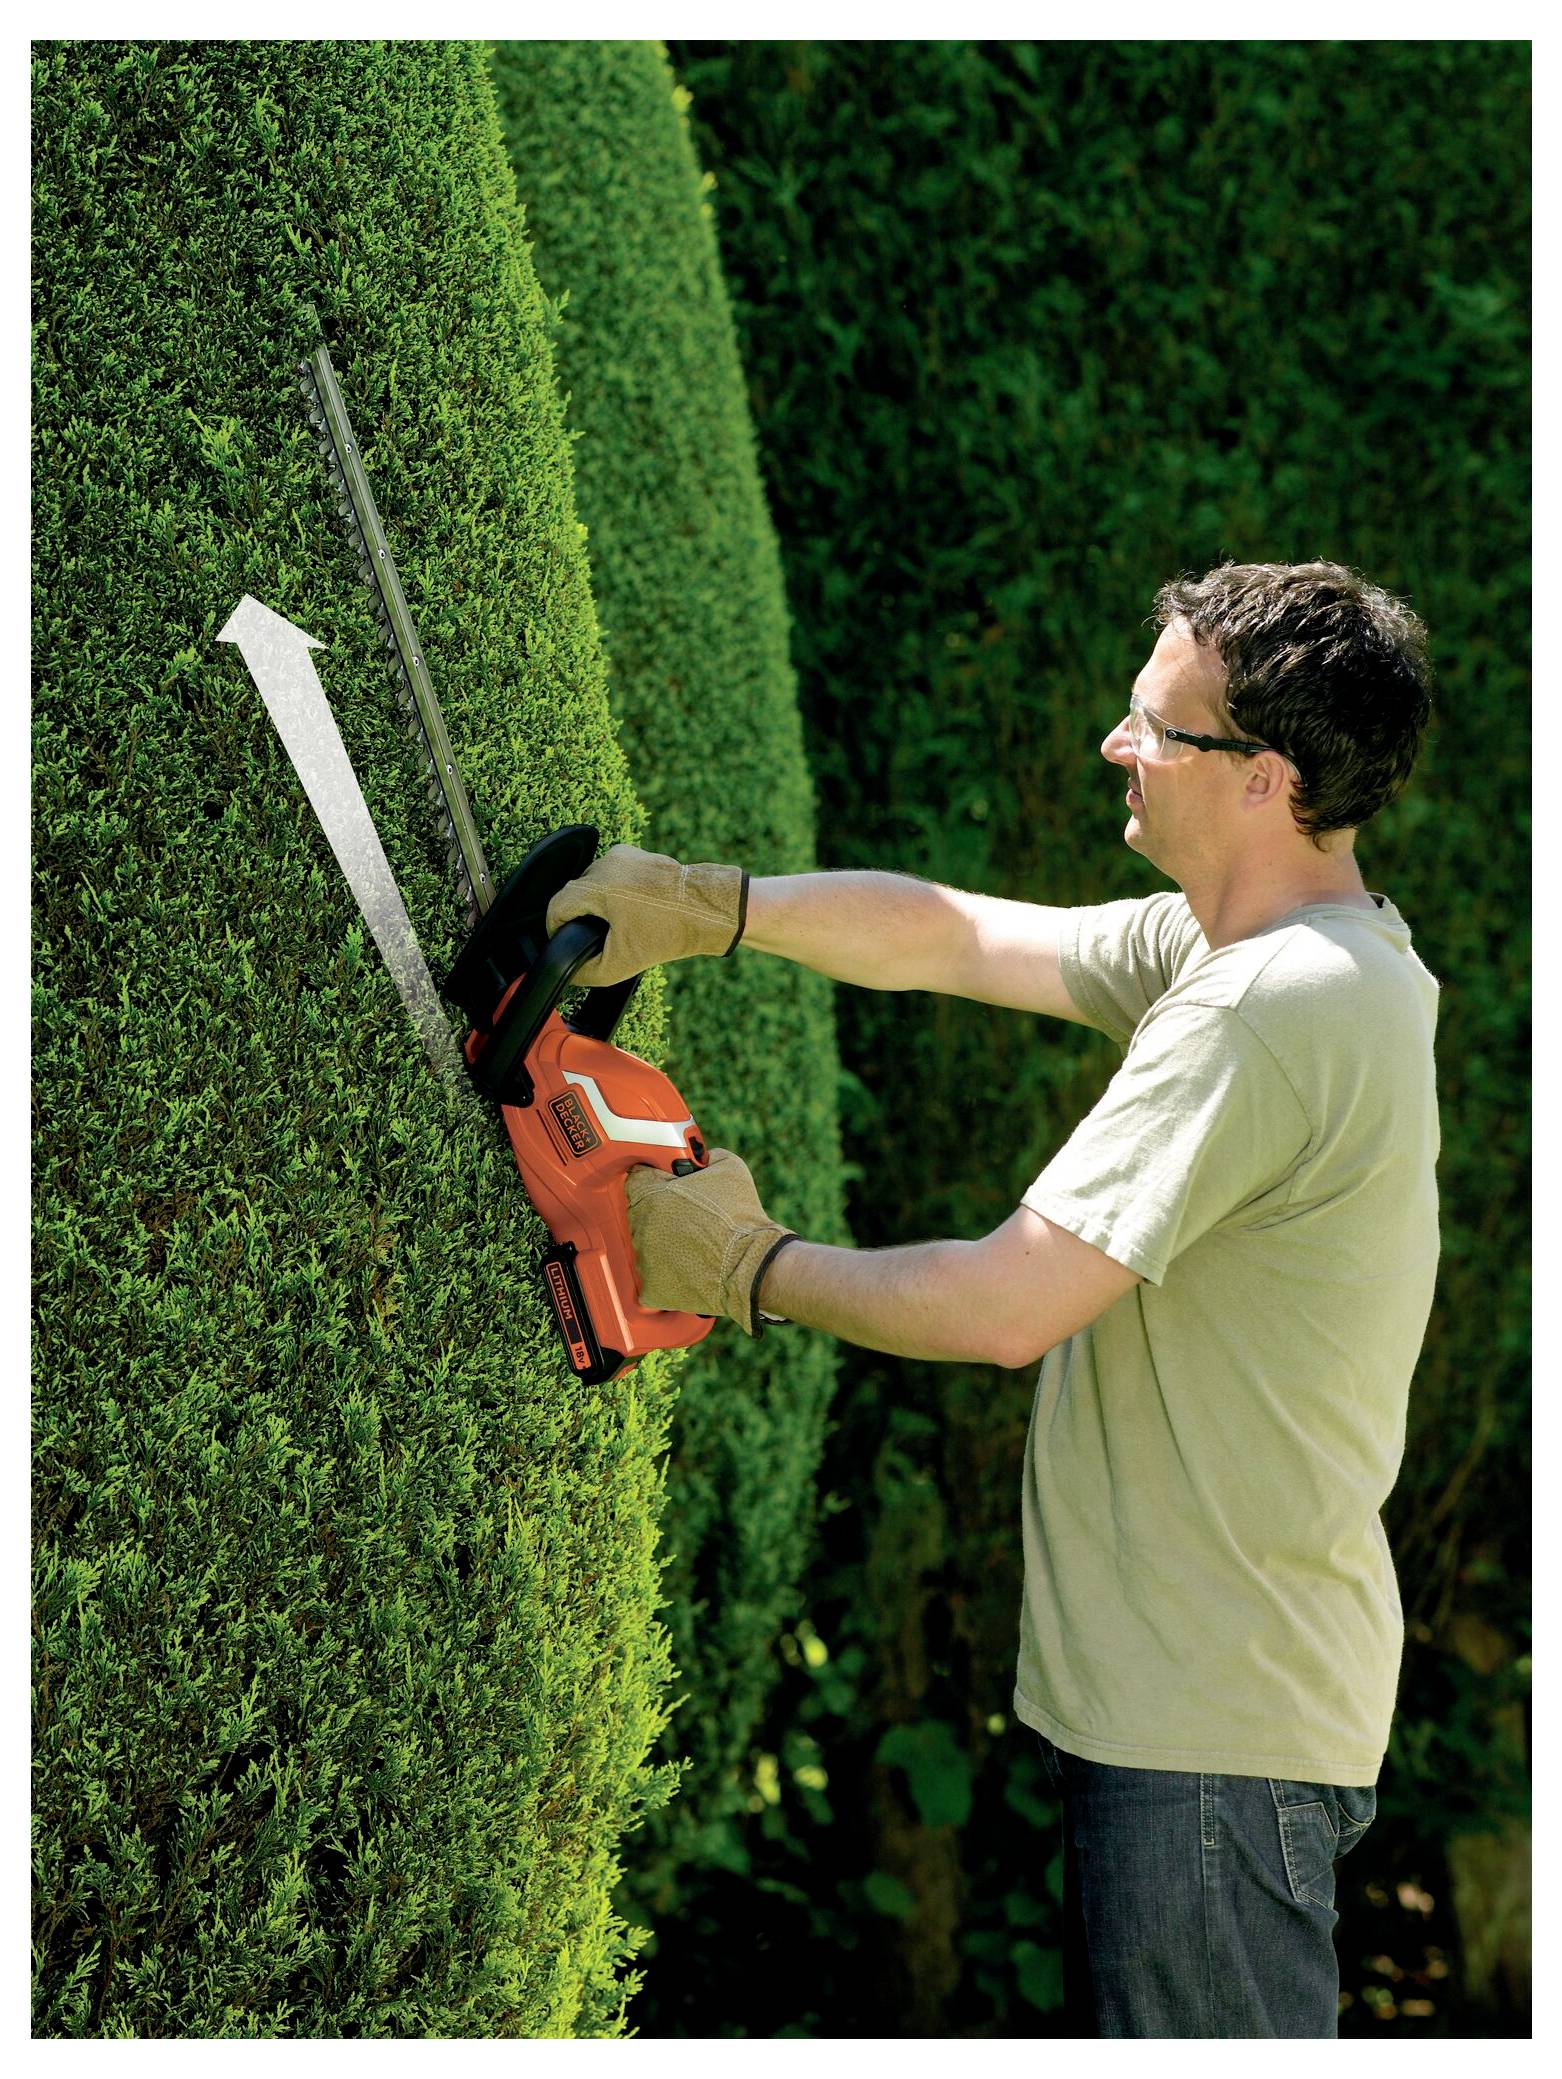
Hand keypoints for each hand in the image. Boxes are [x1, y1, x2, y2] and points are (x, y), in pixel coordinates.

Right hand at [545, 843, 747, 986]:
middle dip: (579, 916)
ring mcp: (622, 854)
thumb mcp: (621, 965)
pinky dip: (613, 890)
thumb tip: (567, 970)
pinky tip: (629, 908)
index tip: (564, 941)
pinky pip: (610, 872)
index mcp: (599, 887)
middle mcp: (607, 863)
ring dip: (595, 902)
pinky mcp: (635, 853)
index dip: (555, 929)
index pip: (557, 906)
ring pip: (591, 882)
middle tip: (596, 938)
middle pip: (573, 893)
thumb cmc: (671, 933)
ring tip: (615, 924)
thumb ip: (584, 972)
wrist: (708, 911)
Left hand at [624, 1147, 797, 1337]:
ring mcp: (644, 1259)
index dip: (656, 1180)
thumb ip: (706, 1156)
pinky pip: (649, 1280)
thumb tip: (701, 1159)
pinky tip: (686, 1271)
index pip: (637, 1178)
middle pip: (640, 1214)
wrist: (754, 1264)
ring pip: (645, 1247)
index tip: (670, 1187)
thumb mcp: (729, 1166)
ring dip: (662, 1245)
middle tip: (688, 1220)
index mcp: (651, 1193)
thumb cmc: (741, 1217)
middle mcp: (641, 1225)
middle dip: (660, 1214)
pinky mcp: (652, 1288)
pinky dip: (664, 1277)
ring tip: (692, 1247)